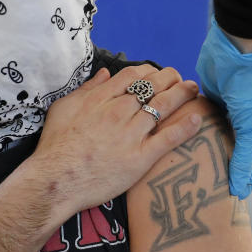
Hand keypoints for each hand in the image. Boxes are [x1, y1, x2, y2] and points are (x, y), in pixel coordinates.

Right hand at [24, 65, 201, 216]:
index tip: (158, 74)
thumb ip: (86, 89)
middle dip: (170, 79)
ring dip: (182, 95)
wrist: (55, 180)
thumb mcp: (63, 108)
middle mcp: (119, 111)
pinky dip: (185, 127)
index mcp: (101, 99)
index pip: (133, 76)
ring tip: (193, 90)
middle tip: (180, 79)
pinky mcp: (140, 158)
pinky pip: (168, 138)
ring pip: (163, 107)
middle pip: (153, 87)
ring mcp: (131, 134)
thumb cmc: (55, 146)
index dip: (151, 72)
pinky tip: (197, 119)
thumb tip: (106, 73)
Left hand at [196, 17, 251, 198]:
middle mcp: (247, 121)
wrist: (239, 49)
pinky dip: (191, 129)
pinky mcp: (210, 97)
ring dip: (202, 148)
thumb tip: (238, 191)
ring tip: (187, 170)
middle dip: (219, 167)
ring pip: (213, 136)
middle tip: (202, 189)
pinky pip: (199, 119)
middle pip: (232, 150)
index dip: (242, 180)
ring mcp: (228, 109)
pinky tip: (179, 144)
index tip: (227, 199)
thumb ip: (244, 159)